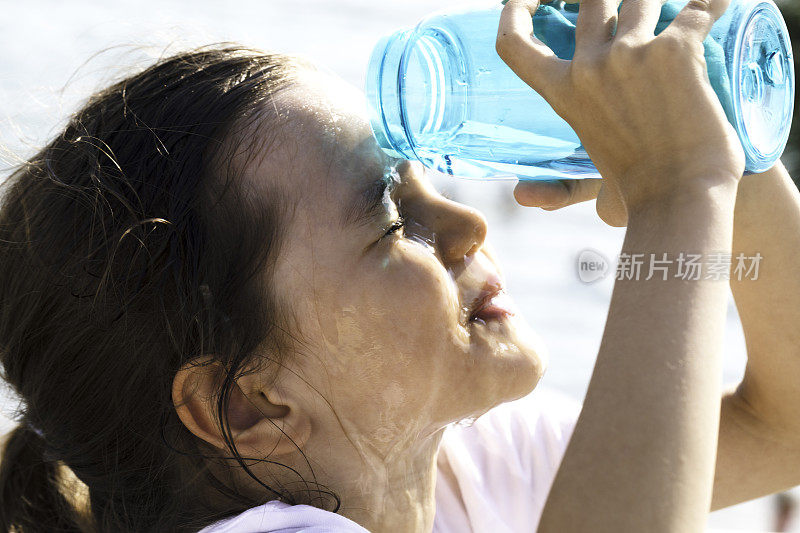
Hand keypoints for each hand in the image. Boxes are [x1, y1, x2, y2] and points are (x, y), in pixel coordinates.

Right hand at [497, 0, 745, 221]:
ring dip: (658, 1)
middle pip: (591, 0)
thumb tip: (520, 197)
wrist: (683, 199)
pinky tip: (721, 5)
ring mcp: (631, 53)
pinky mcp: (676, 49)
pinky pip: (698, 6)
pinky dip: (714, 2)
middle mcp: (590, 66)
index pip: (515, 43)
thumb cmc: (640, 197)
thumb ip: (558, 191)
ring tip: (674, 14)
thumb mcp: (591, 190)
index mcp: (563, 95)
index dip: (516, 10)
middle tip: (631, 7)